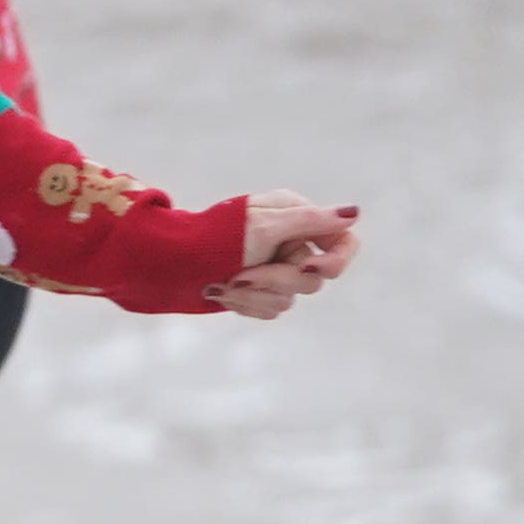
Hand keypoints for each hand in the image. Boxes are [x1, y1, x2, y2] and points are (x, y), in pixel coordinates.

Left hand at [216, 193, 358, 320]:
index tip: (309, 268)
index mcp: (297, 219)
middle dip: (274, 280)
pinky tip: (223, 291)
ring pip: (289, 300)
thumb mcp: (264, 224)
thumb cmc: (216, 236)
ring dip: (253, 294)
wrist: (171, 262)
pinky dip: (245, 303)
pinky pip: (270, 310)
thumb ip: (309, 220)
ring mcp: (277, 270)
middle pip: (313, 280)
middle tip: (242, 274)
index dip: (336, 261)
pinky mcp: (261, 293)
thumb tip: (352, 213)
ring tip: (224, 282)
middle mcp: (291, 244)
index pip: (343, 242)